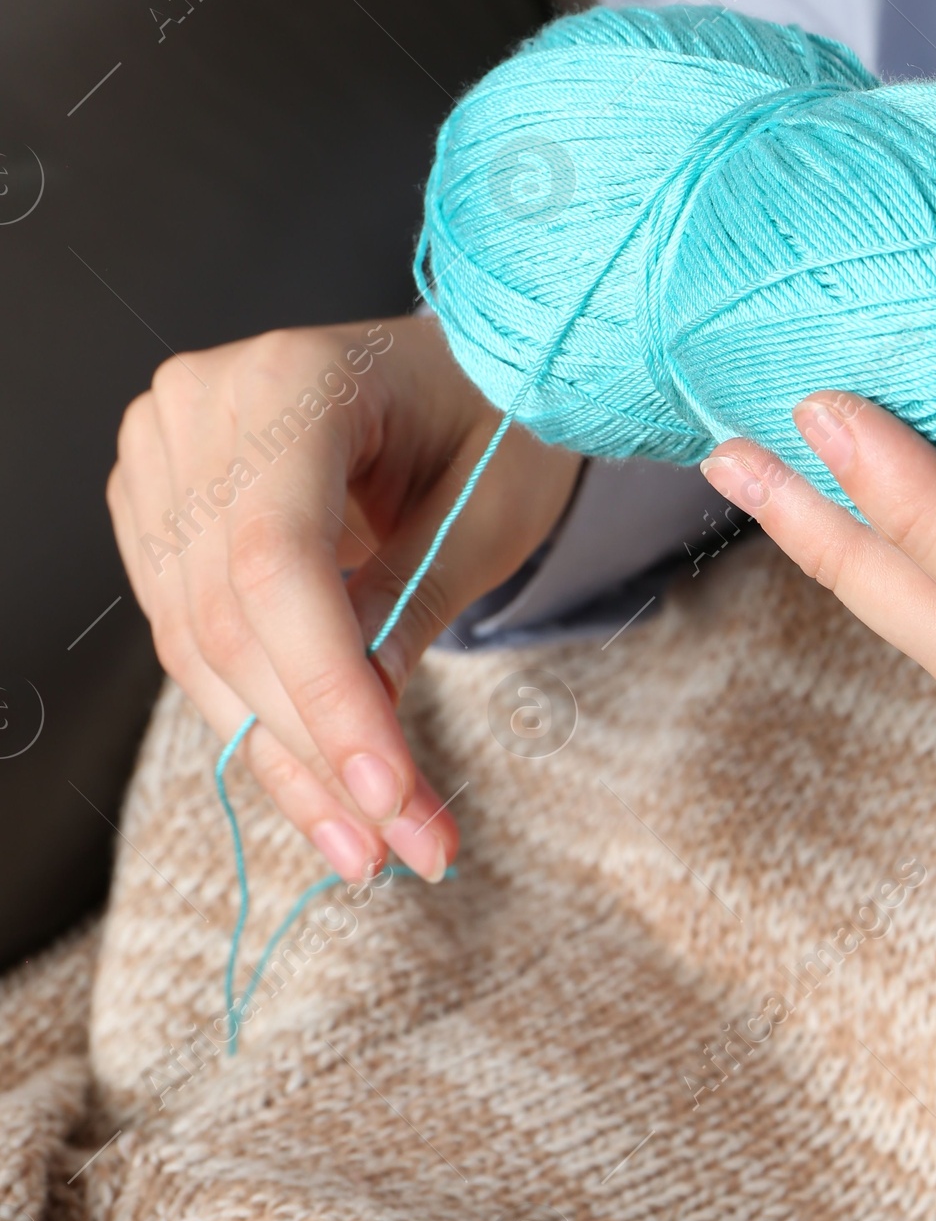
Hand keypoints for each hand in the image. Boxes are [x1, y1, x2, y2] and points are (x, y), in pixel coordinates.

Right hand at [110, 316, 579, 879]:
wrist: (461, 375)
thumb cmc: (493, 419)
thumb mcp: (490, 507)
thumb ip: (416, 602)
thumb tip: (365, 725)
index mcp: (290, 378)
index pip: (278, 564)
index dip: (326, 692)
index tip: (391, 794)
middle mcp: (200, 407)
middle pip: (229, 619)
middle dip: (320, 751)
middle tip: (405, 844)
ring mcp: (164, 457)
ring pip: (201, 650)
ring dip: (288, 762)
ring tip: (375, 845)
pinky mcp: (157, 511)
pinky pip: (194, 641)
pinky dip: (263, 722)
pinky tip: (327, 790)